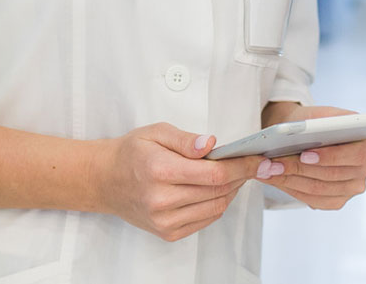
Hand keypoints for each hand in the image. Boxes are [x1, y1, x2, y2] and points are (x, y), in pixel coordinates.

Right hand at [94, 123, 264, 241]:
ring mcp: (164, 220)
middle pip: (219, 191)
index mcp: (160, 170)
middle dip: (242, 176)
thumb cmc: (131, 153)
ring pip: (216, 207)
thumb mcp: (156, 132)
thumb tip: (212, 144)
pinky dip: (218, 203)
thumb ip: (186, 139)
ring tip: (234, 173)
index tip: (260, 160)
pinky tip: (216, 188)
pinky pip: (206, 219)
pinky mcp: (168, 232)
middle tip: (254, 163)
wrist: (105, 180)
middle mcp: (161, 200)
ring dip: (232, 190)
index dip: (242, 166)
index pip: (214, 173)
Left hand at [252, 105, 365, 209]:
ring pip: (319, 189)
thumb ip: (318, 120)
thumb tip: (303, 132)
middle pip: (333, 175)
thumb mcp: (318, 113)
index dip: (332, 157)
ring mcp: (354, 187)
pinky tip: (274, 179)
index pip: (357, 154)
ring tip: (267, 170)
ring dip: (290, 180)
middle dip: (299, 169)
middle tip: (273, 164)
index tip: (305, 155)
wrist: (307, 133)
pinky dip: (291, 189)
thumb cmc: (314, 121)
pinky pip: (314, 200)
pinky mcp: (338, 200)